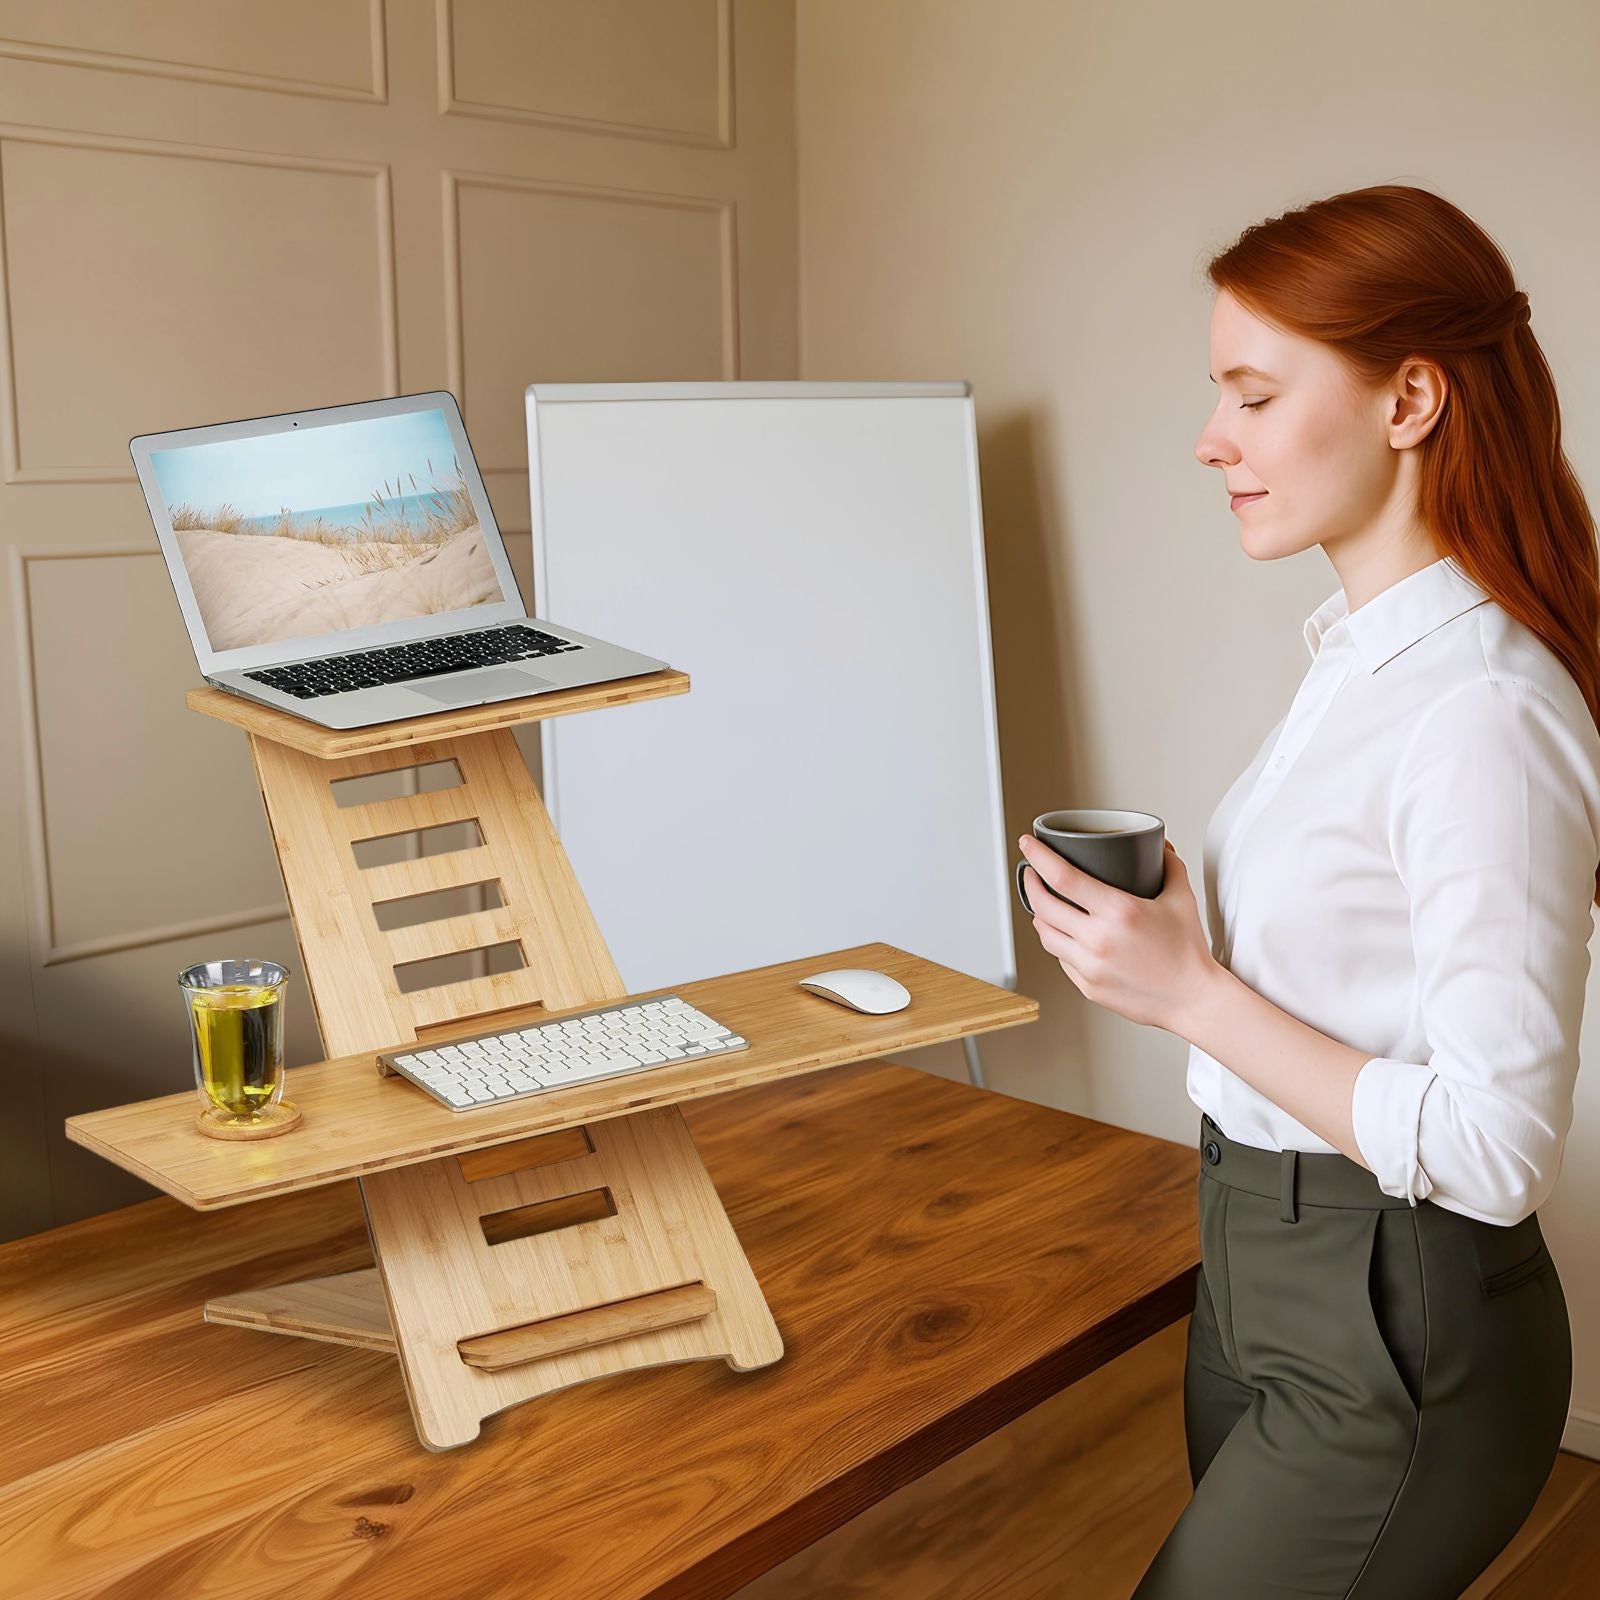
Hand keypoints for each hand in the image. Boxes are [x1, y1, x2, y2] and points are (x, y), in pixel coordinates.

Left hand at [1018, 834, 1217, 1033]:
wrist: (1193, 998)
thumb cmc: (1188, 951)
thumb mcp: (1181, 899)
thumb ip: (1169, 866)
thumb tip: (1159, 847)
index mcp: (1118, 912)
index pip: (1062, 877)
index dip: (1038, 857)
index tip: (1028, 844)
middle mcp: (1098, 940)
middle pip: (1043, 905)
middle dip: (1031, 883)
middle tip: (1032, 872)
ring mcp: (1089, 966)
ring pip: (1045, 934)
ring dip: (1039, 914)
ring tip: (1043, 902)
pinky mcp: (1088, 987)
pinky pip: (1061, 958)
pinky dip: (1057, 942)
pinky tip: (1063, 934)